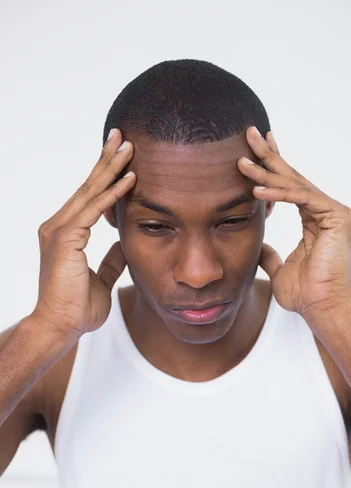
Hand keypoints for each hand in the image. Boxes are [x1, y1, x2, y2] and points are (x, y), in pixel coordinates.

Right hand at [32, 129, 136, 341]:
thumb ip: (110, 259)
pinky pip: (93, 210)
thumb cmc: (77, 308)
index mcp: (67, 233)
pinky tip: (129, 179)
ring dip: (111, 168)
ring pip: (90, 191)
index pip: (89, 197)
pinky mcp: (65, 239)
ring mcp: (59, 230)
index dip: (105, 176)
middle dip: (107, 160)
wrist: (61, 327)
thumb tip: (123, 246)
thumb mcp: (101, 278)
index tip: (122, 157)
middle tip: (122, 136)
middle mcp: (59, 225)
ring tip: (130, 147)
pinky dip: (112, 194)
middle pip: (88, 186)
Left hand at [237, 126, 350, 319]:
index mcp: (311, 219)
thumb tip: (258, 247)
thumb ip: (269, 256)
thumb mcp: (279, 270)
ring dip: (265, 173)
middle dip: (268, 155)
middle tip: (248, 133)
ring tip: (241, 162)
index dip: (270, 167)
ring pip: (292, 185)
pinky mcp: (335, 215)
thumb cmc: (305, 293)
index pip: (288, 186)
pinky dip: (278, 194)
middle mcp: (322, 210)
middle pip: (290, 176)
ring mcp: (330, 211)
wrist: (322, 308)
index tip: (253, 150)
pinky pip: (301, 198)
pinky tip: (255, 191)